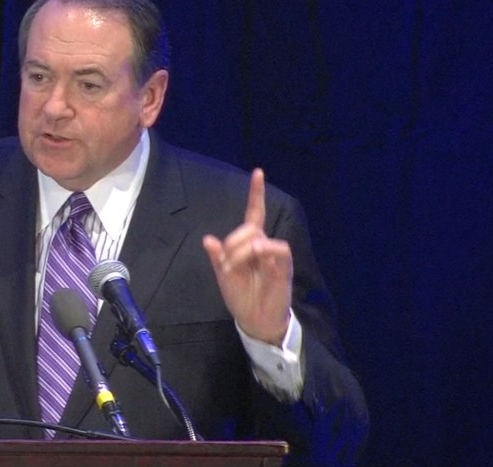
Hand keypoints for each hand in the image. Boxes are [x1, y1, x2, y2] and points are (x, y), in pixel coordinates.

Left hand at [202, 169, 292, 344]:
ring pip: (258, 236)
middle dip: (233, 242)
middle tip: (227, 265)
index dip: (256, 194)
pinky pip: (278, 248)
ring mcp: (274, 254)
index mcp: (248, 244)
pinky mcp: (284, 266)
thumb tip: (208, 239)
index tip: (258, 172)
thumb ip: (217, 258)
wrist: (256, 320)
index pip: (254, 214)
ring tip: (236, 269)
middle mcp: (263, 245)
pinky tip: (258, 255)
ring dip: (242, 251)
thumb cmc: (241, 297)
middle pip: (248, 227)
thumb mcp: (224, 276)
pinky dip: (265, 249)